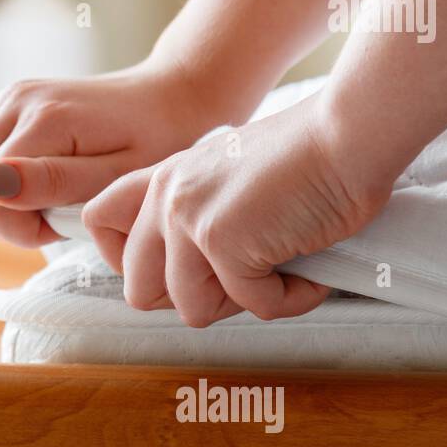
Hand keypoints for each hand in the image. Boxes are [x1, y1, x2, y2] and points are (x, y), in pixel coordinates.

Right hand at [0, 64, 230, 246]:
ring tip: (25, 207)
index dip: (12, 230)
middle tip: (44, 222)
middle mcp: (12, 102)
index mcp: (43, 120)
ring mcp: (2, 99)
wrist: (168, 98)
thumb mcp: (118, 173)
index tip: (55, 231)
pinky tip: (0, 188)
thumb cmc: (155, 142)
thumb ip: (54, 182)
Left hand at [80, 96, 392, 326]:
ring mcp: (188, 219)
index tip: (184, 268)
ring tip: (283, 270)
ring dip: (246, 302)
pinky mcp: (221, 242)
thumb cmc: (307, 161)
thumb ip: (195, 215)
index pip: (99, 224)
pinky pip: (252, 306)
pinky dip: (289, 299)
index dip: (134, 263)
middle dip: (195, 300)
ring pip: (193, 309)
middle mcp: (164, 197)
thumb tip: (187, 285)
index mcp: (161, 179)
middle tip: (245, 279)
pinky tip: (311, 271)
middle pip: (138, 290)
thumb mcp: (229, 181)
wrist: (347, 136)